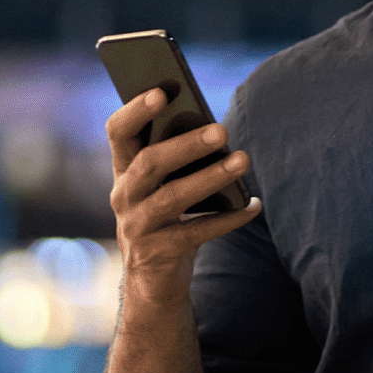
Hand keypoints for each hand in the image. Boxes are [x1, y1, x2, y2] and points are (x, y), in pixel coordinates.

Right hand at [105, 90, 264, 296]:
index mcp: (123, 171)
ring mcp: (137, 227)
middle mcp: (124, 196)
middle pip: (149, 163)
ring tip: (242, 161)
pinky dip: (227, 219)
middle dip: (185, 144)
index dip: (135, 111)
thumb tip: (215, 132)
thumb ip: (175, 160)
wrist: (153, 280)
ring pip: (172, 198)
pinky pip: (196, 232)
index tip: (161, 92)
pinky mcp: (158, 254)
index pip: (118, 133)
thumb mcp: (161, 187)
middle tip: (221, 129)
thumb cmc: (165, 219)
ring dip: (209, 178)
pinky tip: (253, 205)